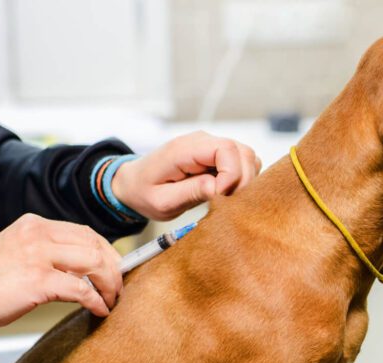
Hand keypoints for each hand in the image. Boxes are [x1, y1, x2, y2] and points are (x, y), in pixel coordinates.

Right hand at [0, 214, 122, 329]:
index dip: (106, 252)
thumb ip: (46, 251)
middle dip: (113, 268)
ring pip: (94, 263)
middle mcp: (37, 234)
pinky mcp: (38, 281)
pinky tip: (99, 310)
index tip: (115, 269)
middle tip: (118, 287)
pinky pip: (82, 290)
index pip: (84, 232)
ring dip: (110, 284)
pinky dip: (97, 301)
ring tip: (111, 300)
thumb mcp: (17, 252)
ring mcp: (38, 255)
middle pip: (95, 245)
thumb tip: (84, 267)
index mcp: (33, 224)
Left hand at [111, 131, 261, 220]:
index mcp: (184, 149)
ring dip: (244, 180)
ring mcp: (211, 147)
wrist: (134, 183)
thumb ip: (189, 192)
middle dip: (242, 181)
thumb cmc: (145, 192)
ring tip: (226, 198)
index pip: (226, 150)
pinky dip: (243, 179)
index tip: (220, 196)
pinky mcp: (217, 155)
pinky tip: (227, 193)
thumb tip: (217, 188)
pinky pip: (243, 162)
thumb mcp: (162, 201)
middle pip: (242, 152)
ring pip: (247, 157)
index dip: (232, 175)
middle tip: (226, 202)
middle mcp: (201, 142)